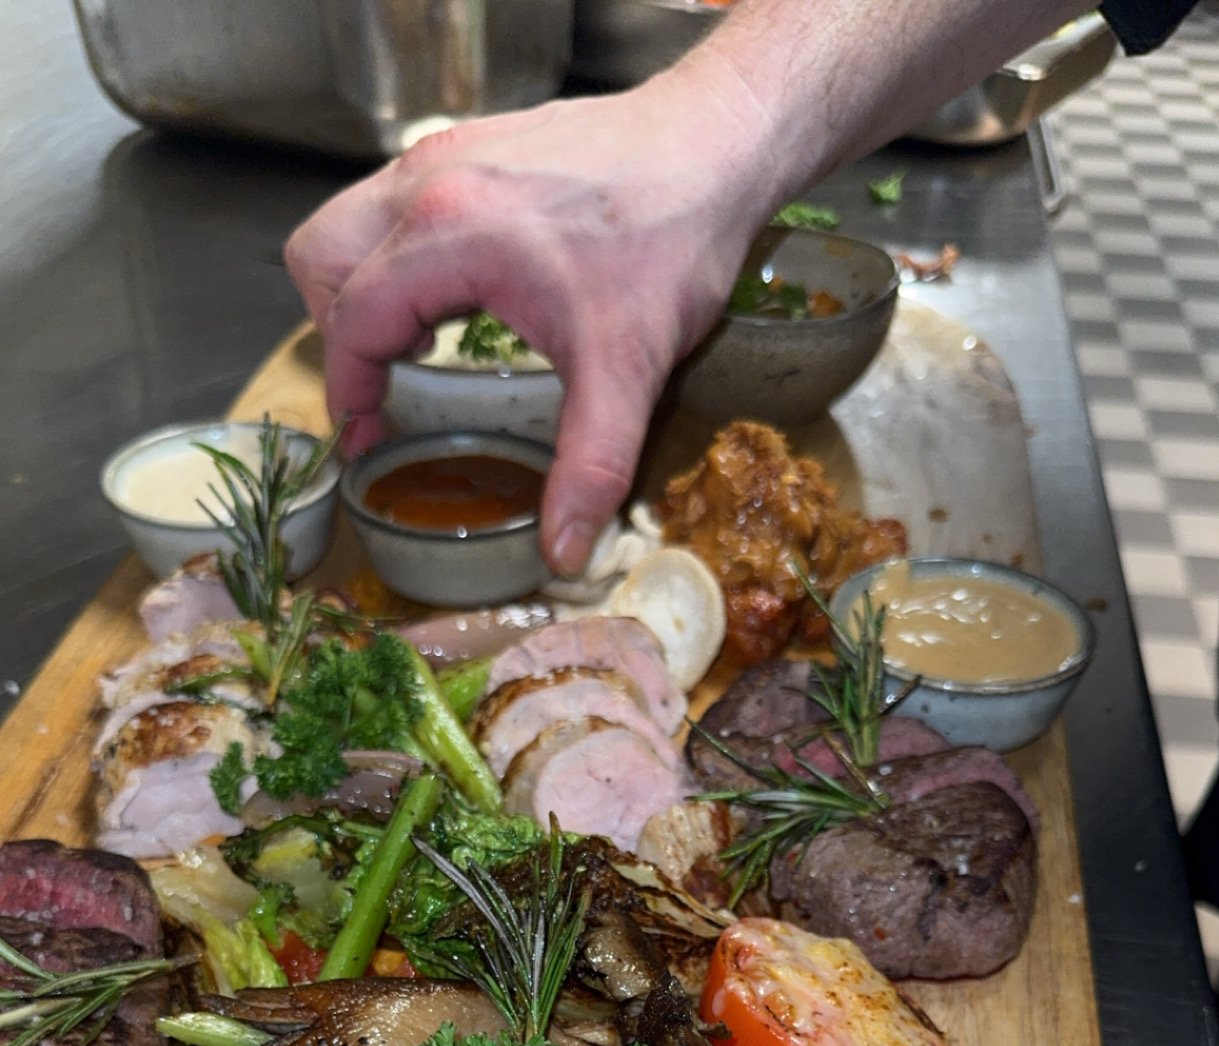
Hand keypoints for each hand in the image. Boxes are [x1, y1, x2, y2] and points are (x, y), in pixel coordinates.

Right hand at [285, 78, 769, 573]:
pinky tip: (459, 296)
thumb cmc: (674, 236)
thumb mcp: (629, 368)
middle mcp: (430, 181)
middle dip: (339, 328)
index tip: (368, 438)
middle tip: (386, 384)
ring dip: (365, 287)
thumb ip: (590, 464)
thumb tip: (562, 551)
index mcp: (450, 233)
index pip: (352, 318)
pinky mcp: (472, 144)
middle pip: (321, 255)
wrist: (717, 142)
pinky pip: (396, 200)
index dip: (349, 390)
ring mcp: (447, 152)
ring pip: (352, 221)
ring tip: (419, 344)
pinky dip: (401, 254)